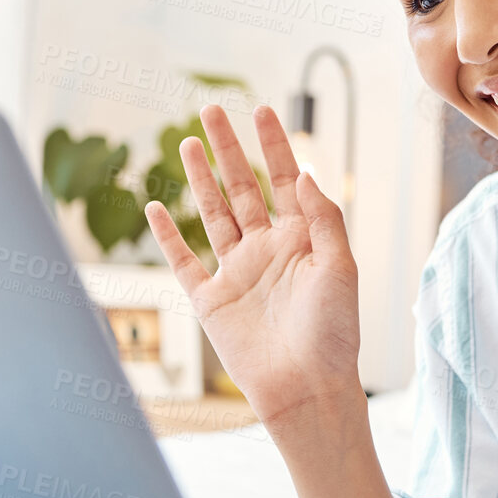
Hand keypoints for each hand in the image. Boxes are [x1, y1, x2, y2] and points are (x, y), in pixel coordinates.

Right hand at [145, 103, 359, 424]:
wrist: (307, 388)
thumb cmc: (334, 333)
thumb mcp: (340, 268)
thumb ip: (323, 219)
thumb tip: (305, 173)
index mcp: (303, 239)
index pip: (286, 180)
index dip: (274, 145)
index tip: (262, 110)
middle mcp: (268, 250)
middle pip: (243, 187)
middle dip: (229, 148)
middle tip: (211, 109)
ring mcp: (237, 272)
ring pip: (214, 214)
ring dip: (201, 178)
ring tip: (188, 141)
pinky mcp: (211, 301)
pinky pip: (184, 261)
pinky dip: (168, 235)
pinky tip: (157, 205)